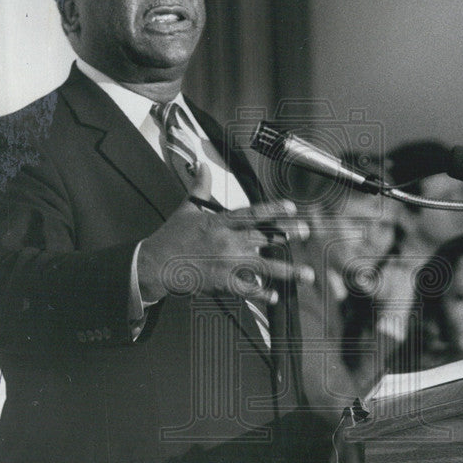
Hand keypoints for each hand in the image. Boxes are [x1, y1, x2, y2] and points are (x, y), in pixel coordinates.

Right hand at [137, 164, 312, 303]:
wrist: (155, 264)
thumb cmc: (170, 236)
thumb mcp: (186, 209)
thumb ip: (199, 188)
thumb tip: (201, 165)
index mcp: (219, 222)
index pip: (252, 213)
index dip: (274, 210)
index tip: (293, 208)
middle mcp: (226, 241)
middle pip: (263, 238)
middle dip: (287, 235)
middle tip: (307, 232)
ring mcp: (225, 263)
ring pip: (263, 267)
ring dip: (287, 271)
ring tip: (306, 275)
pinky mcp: (220, 282)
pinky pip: (246, 289)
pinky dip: (260, 293)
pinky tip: (274, 296)